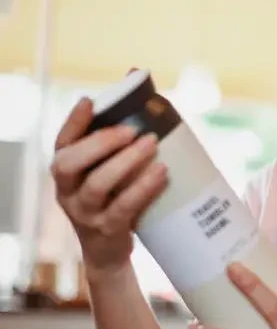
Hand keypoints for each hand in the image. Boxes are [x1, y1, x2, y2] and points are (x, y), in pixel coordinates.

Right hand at [51, 97, 167, 278]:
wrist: (110, 253)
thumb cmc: (115, 199)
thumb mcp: (111, 170)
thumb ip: (121, 132)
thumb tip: (137, 75)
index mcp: (67, 173)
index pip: (62, 143)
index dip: (73, 122)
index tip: (91, 101)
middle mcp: (68, 192)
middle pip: (70, 163)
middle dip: (100, 143)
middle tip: (132, 129)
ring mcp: (85, 213)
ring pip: (96, 185)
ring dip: (125, 163)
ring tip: (151, 144)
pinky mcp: (108, 230)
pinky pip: (123, 208)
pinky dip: (143, 188)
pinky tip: (162, 172)